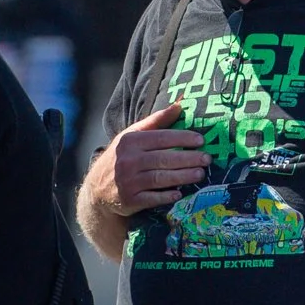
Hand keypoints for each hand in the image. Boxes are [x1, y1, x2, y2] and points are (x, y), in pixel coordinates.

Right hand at [87, 103, 209, 216]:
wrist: (98, 188)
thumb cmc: (122, 157)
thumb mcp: (133, 136)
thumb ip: (156, 121)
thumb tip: (179, 105)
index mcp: (130, 141)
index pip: (160, 137)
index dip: (182, 138)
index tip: (200, 140)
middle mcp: (128, 160)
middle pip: (163, 158)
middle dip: (188, 158)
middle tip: (207, 159)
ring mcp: (128, 181)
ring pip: (160, 178)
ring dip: (182, 176)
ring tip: (200, 174)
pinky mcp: (129, 200)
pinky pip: (151, 198)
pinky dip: (166, 196)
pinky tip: (179, 194)